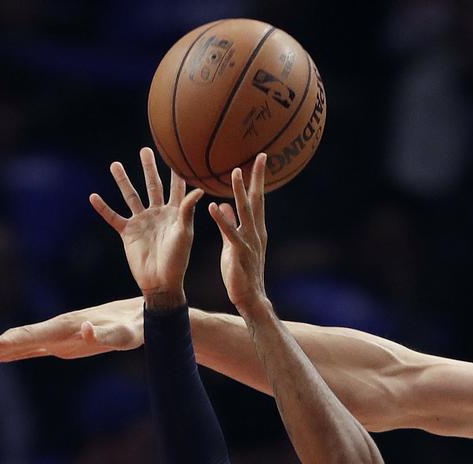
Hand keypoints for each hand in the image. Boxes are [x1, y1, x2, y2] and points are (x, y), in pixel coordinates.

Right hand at [0, 298, 143, 367]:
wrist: (143, 314)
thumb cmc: (136, 326)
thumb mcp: (126, 334)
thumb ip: (106, 333)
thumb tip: (85, 330)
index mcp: (70, 326)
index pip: (35, 335)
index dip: (12, 342)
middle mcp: (62, 329)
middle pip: (23, 339)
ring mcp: (62, 335)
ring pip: (25, 344)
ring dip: (0, 351)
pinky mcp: (67, 342)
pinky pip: (35, 348)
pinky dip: (16, 351)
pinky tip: (0, 354)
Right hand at [90, 147, 203, 307]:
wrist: (161, 282)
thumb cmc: (178, 259)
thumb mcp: (184, 233)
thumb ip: (187, 211)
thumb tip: (199, 189)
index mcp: (175, 213)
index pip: (176, 188)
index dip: (177, 172)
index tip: (178, 154)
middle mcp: (158, 214)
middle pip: (152, 185)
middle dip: (149, 168)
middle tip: (145, 150)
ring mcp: (142, 222)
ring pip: (131, 196)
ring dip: (122, 181)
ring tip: (115, 164)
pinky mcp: (128, 232)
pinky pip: (113, 217)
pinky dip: (103, 208)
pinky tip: (93, 196)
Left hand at [209, 154, 269, 316]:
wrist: (251, 297)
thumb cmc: (242, 271)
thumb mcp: (234, 243)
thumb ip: (229, 223)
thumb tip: (223, 205)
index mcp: (255, 229)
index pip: (257, 199)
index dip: (257, 179)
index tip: (259, 160)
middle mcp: (255, 231)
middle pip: (257, 199)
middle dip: (257, 178)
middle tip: (259, 157)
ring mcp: (249, 241)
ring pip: (245, 211)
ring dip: (240, 191)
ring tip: (234, 172)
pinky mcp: (238, 252)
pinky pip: (229, 232)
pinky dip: (222, 219)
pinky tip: (213, 206)